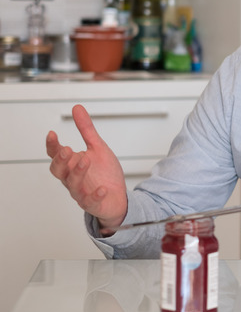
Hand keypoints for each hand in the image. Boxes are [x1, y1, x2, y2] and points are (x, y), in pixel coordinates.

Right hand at [46, 104, 127, 231]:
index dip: (52, 145)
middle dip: (60, 160)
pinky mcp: (92, 203)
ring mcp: (81, 192)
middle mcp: (72, 178)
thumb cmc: (104, 173)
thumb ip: (86, 130)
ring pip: (72, 184)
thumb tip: (77, 108)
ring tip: (86, 161)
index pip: (56, 154)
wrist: (118, 197)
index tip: (52, 134)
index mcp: (71, 164)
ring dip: (77, 173)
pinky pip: (90, 201)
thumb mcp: (98, 148)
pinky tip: (102, 189)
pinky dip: (95, 195)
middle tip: (67, 149)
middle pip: (58, 171)